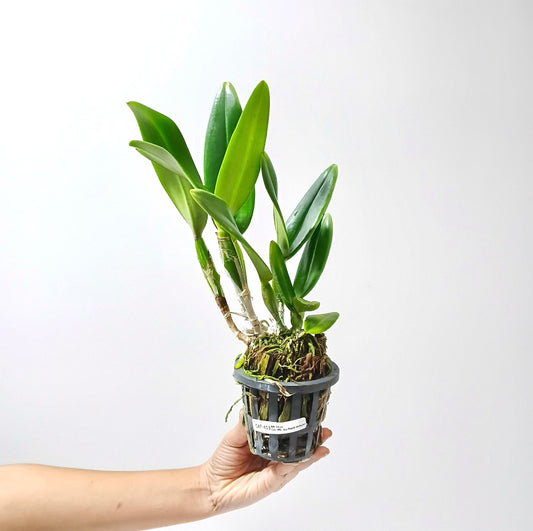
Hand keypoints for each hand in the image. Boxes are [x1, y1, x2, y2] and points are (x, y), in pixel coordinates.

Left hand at [200, 412, 331, 513]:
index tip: (313, 416)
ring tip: (323, 444)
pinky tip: (306, 456)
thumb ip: (246, 423)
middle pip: (300, 449)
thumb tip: (254, 403)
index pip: (289, 434)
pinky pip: (286, 471)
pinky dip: (296, 463)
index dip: (301, 426)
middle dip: (314, 441)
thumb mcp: (235, 436)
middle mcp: (276, 459)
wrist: (212, 485)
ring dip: (311, 453)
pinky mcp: (272, 483)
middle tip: (326, 431)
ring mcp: (276, 472)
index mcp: (269, 445)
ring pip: (298, 461)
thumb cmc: (223, 460)